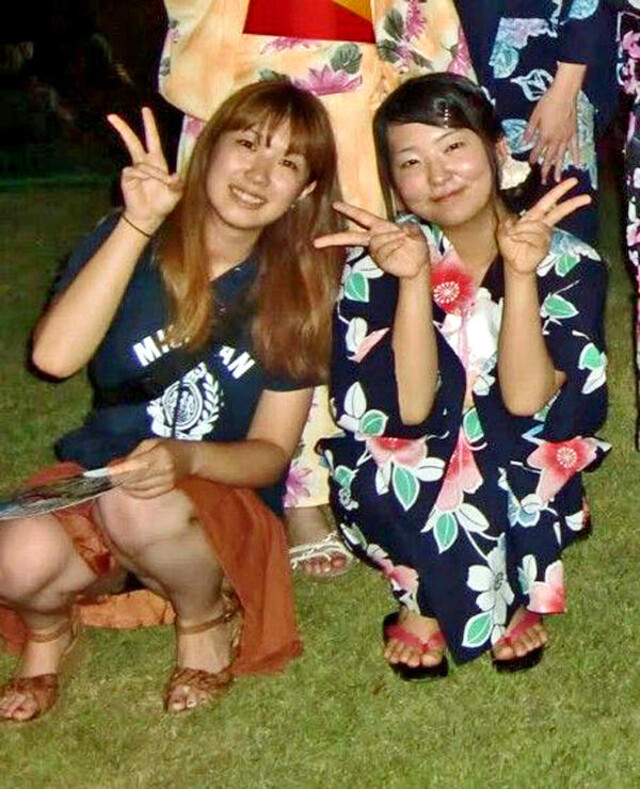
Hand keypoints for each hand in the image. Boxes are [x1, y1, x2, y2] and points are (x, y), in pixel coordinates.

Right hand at [107, 108, 182, 234]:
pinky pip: (136, 171)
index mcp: (157, 162)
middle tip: (111, 116)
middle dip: (123, 128)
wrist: (149, 216)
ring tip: (164, 184)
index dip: (149, 125)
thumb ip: (177, 184)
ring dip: (155, 174)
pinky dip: (145, 176)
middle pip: (132, 141)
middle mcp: (143, 162)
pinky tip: (146, 184)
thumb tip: (174, 176)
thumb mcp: (175, 193)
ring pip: (143, 163)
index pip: (152, 139)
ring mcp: (134, 169)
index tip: (145, 110)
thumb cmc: (162, 203)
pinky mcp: (127, 176)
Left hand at [108, 438, 193, 498]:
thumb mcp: (152, 442)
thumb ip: (135, 454)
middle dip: (120, 480)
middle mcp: (165, 469)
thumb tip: (117, 467)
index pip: (137, 465)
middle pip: (137, 478)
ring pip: (140, 488)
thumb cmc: (170, 446)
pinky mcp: (167, 489)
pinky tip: (129, 488)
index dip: (121, 471)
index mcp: (160, 454)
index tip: (108, 473)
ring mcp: (167, 481)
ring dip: (126, 486)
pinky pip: (147, 494)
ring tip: (118, 482)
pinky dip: (135, 492)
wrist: (191, 458)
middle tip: (109, 479)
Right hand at [314, 201, 429, 279]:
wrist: (418, 267)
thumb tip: (402, 231)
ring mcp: (376, 251)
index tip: (335, 205)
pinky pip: (384, 254)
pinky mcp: (380, 261)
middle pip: (351, 237)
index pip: (362, 217)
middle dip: (334, 239)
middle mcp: (374, 239)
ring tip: (406, 245)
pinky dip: (395, 252)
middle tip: (316, 242)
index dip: (349, 211)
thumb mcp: (416, 234)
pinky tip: (402, 254)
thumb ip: (410, 230)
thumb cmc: (416, 247)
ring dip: (394, 244)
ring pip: (377, 245)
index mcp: (381, 227)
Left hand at [498, 178, 590, 275]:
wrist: (514, 264)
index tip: (573, 182)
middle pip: (559, 211)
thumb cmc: (510, 246)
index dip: (560, 191)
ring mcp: (545, 235)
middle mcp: (542, 224)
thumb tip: (513, 220)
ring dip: (523, 231)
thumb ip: (506, 223)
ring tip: (514, 237)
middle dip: (572, 203)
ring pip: (537, 227)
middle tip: (587, 197)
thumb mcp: (503, 232)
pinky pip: (536, 238)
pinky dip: (525, 238)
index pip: (548, 201)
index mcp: (534, 216)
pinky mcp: (545, 245)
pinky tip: (522, 244)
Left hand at [523, 65, 584, 183]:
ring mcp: (566, 136)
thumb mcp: (534, 116)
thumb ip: (530, 130)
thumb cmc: (548, 102)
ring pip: (562, 156)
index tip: (531, 165)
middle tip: (544, 181)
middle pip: (549, 158)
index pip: (537, 151)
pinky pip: (575, 146)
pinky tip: (577, 164)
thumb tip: (524, 142)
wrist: (564, 92)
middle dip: (546, 170)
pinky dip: (576, 155)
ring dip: (559, 168)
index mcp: (544, 135)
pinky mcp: (574, 132)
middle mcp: (555, 139)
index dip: (533, 158)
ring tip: (557, 179)